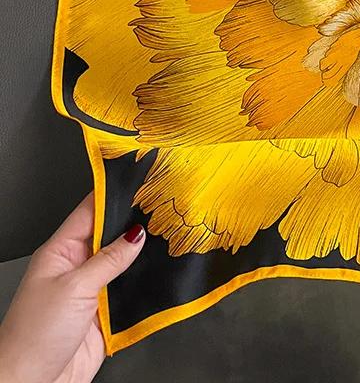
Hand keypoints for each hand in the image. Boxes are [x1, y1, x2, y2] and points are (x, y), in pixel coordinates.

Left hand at [0, 193, 145, 382]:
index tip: (137, 179)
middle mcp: (77, 268)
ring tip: (169, 237)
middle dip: (134, 224)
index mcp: (60, 252)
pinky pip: (131, 291)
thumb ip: (109, 260)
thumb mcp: (74, 288)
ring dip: (143, 257)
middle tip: (163, 206)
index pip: (90, 212)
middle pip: (111, 236)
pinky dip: (146, 284)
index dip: (113, 194)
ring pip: (125, 264)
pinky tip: (162, 274)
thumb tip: (136, 234)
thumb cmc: (33, 337)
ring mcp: (93, 291)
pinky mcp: (107, 314)